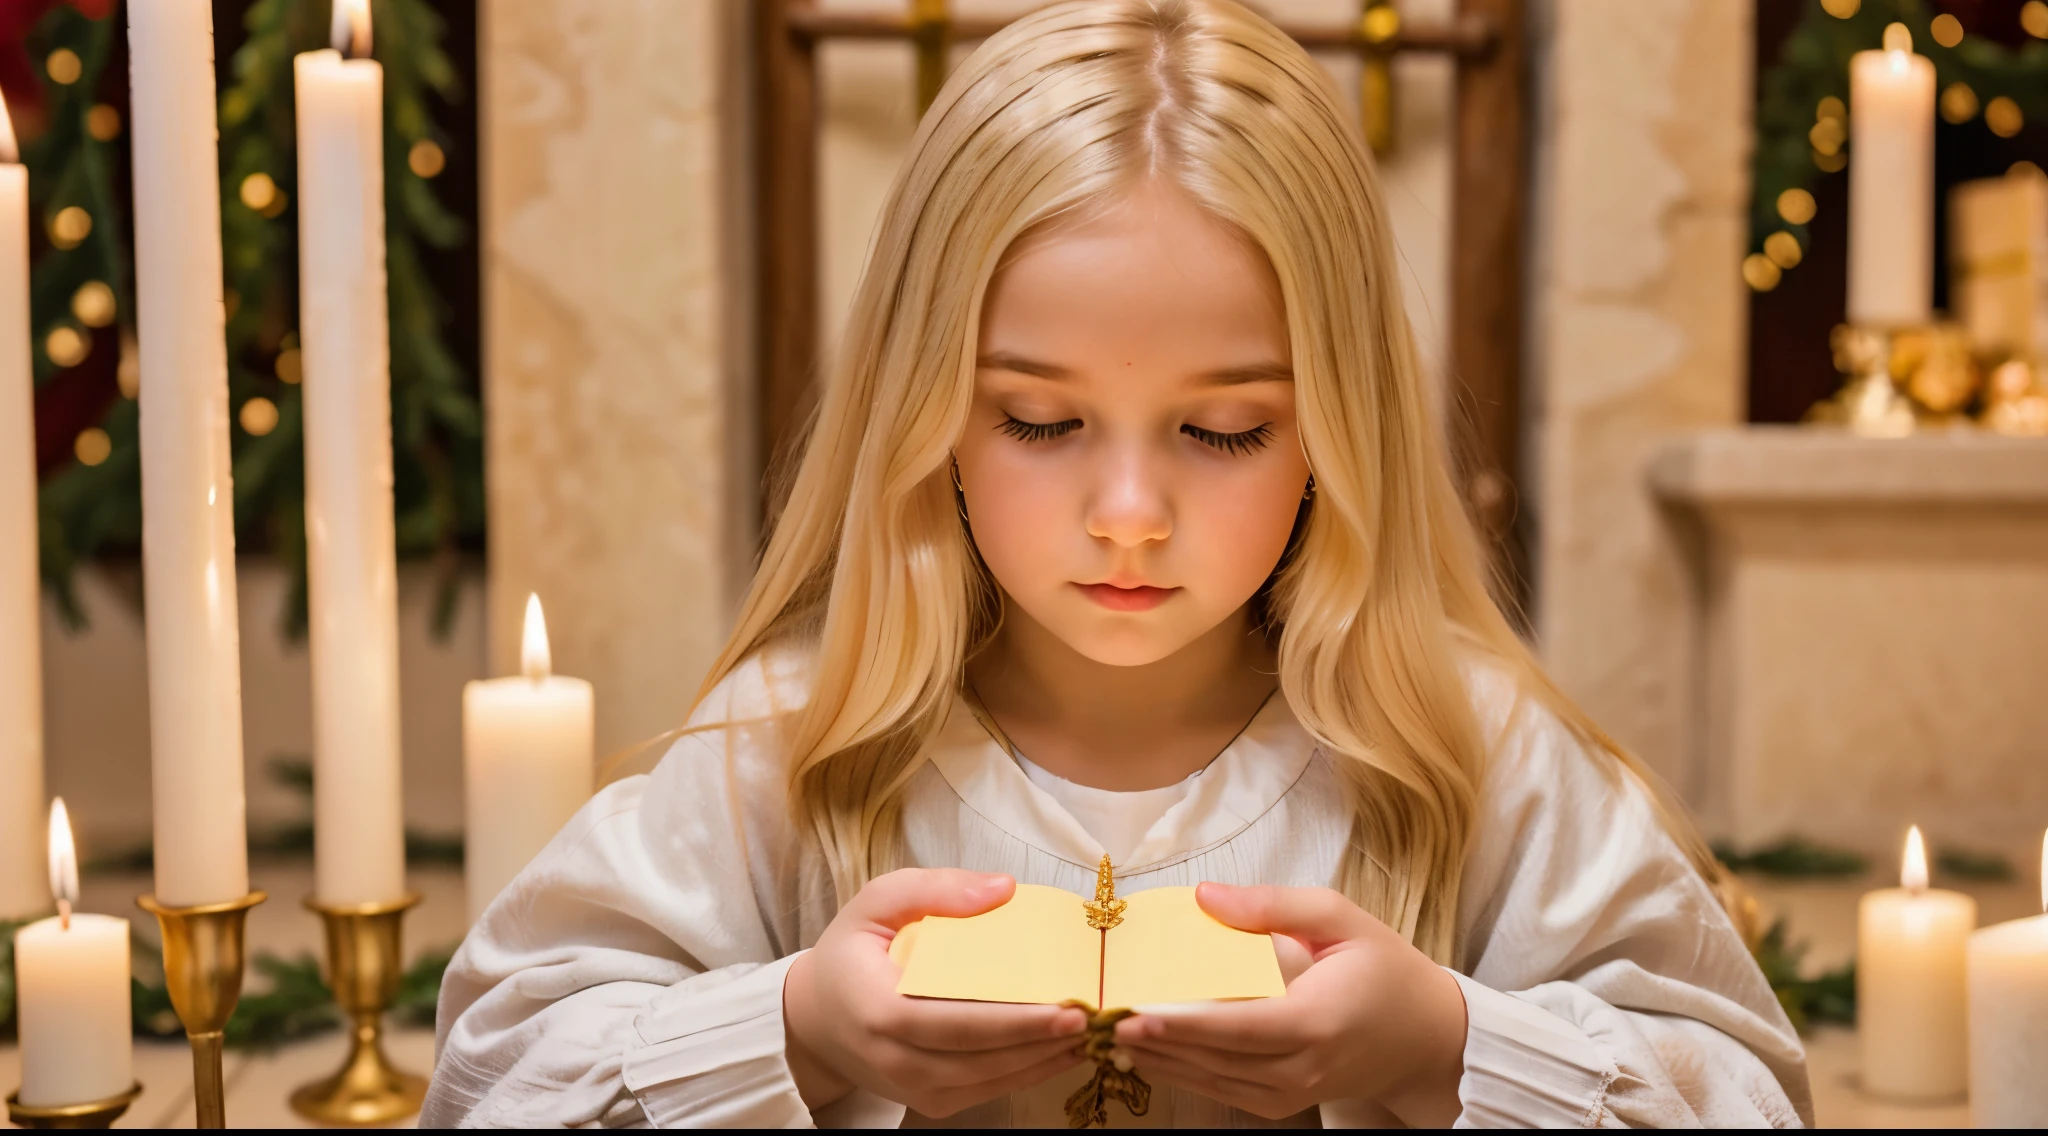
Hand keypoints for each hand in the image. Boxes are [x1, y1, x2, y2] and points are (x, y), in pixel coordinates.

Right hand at [783, 868, 1088, 1116]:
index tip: (1067, 1009)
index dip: (1014, 1022)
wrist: (816, 1018)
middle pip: (980, 1060)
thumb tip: (1004, 889)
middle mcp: (894, 1060)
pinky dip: (1027, 1073)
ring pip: (990, 1082)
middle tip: (1095, 1019)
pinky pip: (985, 1091)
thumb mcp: (878, 902)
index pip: (954, 1023)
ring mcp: (912, 1088)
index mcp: (878, 1009)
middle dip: (1043, 1042)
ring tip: (1091, 1033)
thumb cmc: (852, 952)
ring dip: (1044, 1060)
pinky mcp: (928, 1102)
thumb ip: (936, 889)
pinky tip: (1061, 1051)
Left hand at [1112, 883, 1467, 1125]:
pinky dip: (1185, 1074)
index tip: (1135, 1014)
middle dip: (1156, 1042)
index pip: (1240, 1029)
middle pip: (1217, 1060)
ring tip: (1109, 1035)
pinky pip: (1225, 1092)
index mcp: (1318, 1019)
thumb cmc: (1384, 969)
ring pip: (1214, 1082)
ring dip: (1161, 1061)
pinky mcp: (1284, 1102)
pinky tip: (1149, 1054)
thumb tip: (1205, 896)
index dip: (1184, 1026)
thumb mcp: (1340, 918)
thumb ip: (1272, 905)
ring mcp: (1294, 1092)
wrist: (1426, 1037)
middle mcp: (1304, 1066)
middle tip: (1101, 1020)